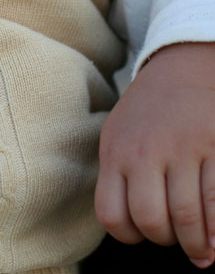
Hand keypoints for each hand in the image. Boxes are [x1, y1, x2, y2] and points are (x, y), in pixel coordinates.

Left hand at [95, 43, 214, 268]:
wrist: (181, 67)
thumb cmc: (148, 113)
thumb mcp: (119, 135)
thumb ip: (121, 177)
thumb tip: (140, 231)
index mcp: (116, 150)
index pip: (111, 215)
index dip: (130, 235)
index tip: (144, 231)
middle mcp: (146, 150)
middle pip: (151, 221)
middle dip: (167, 241)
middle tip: (177, 237)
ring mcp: (182, 147)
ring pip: (187, 218)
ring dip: (197, 244)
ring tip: (202, 246)